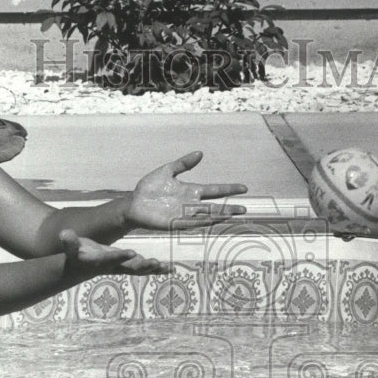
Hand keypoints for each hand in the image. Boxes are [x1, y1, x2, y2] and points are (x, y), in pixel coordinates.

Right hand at [60, 229, 171, 277]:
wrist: (81, 268)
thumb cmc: (77, 254)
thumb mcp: (71, 247)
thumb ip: (68, 241)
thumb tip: (63, 233)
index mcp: (101, 261)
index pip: (112, 259)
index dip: (121, 257)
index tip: (132, 253)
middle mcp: (115, 267)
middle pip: (130, 268)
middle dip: (143, 266)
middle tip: (155, 263)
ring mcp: (123, 267)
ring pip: (141, 270)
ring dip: (154, 268)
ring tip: (168, 267)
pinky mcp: (129, 265)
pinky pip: (146, 269)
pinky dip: (158, 269)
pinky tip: (172, 269)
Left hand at [125, 151, 247, 230]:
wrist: (133, 203)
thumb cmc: (148, 188)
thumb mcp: (167, 171)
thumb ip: (183, 163)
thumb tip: (200, 153)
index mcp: (190, 191)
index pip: (214, 190)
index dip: (228, 189)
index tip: (243, 188)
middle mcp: (190, 203)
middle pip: (214, 206)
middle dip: (230, 207)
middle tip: (245, 209)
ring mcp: (184, 214)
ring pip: (207, 215)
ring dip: (220, 215)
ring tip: (234, 214)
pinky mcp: (175, 223)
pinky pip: (192, 223)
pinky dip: (203, 222)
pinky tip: (214, 220)